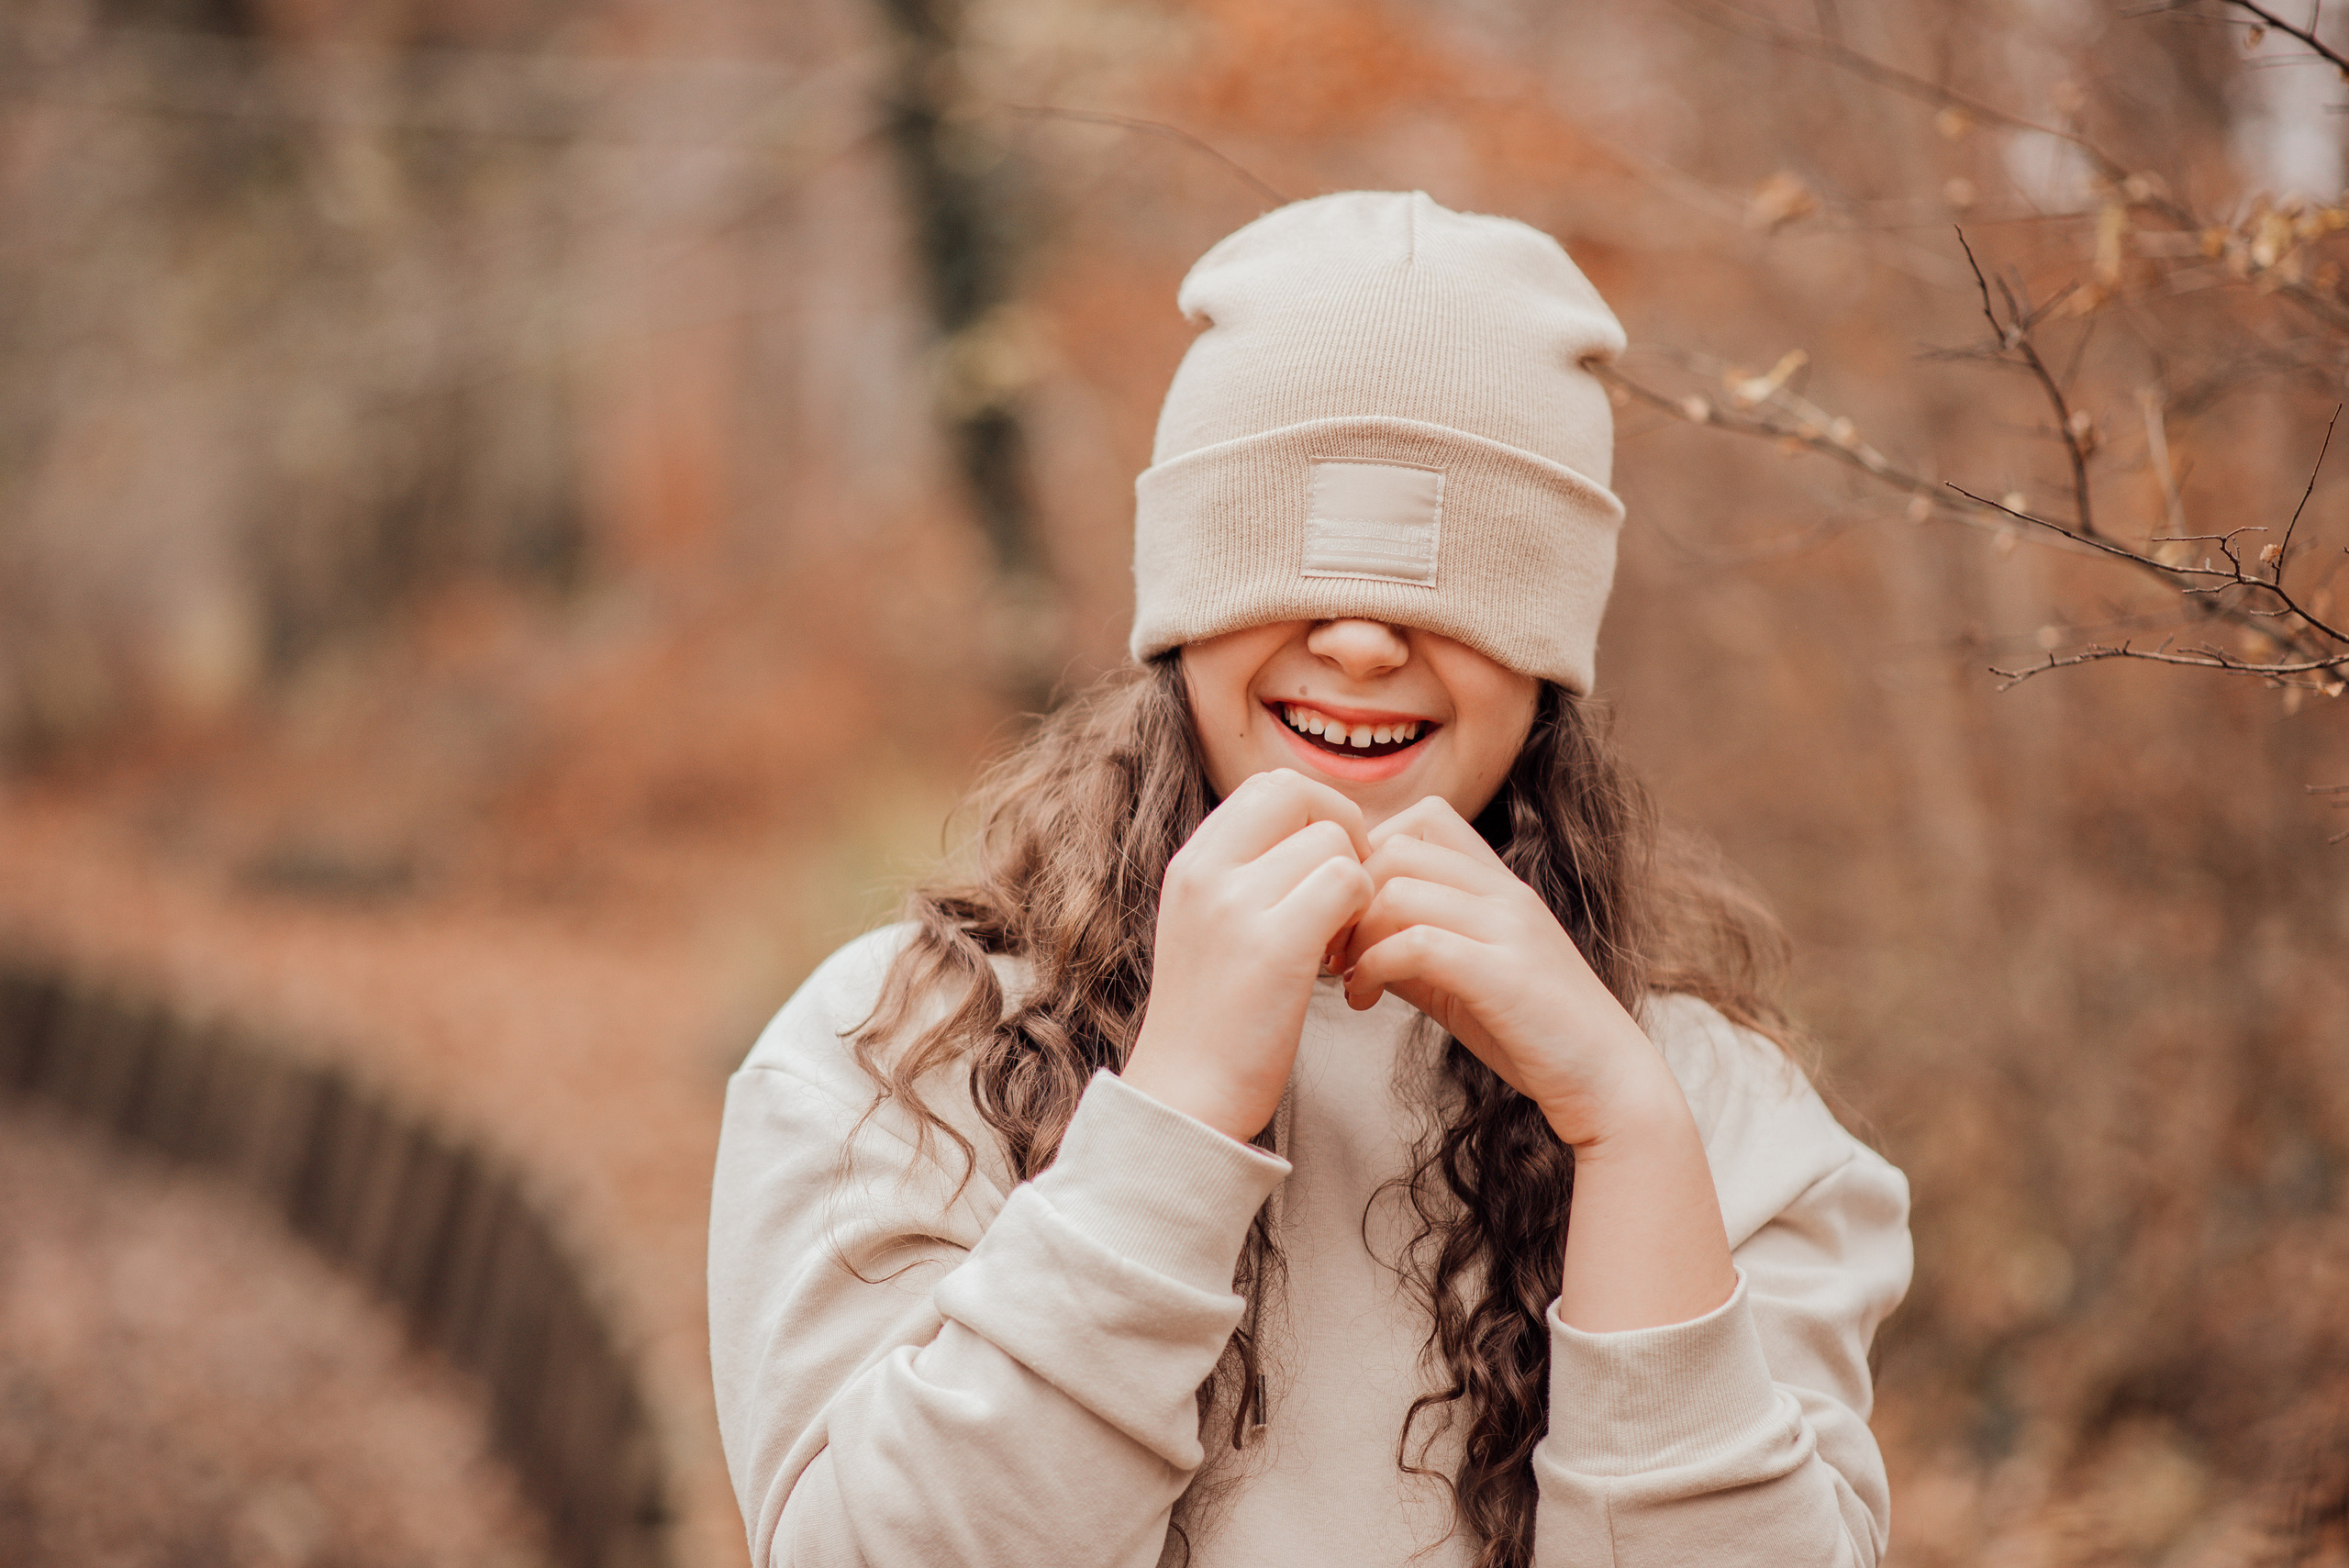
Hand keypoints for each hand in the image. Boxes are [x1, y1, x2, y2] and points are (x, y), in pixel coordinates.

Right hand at [1121, 770, 1374, 1141]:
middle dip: (1343, 830)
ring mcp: (1237, 906)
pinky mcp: (1276, 946)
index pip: (1267, 786)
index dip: (1315, 810)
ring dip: (1357, 884)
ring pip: (1334, 841)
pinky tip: (1343, 959)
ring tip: (1339, 940)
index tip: (1328, 864)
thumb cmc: (1210, 1019)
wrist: (1186, 1097)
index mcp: (1190, 863)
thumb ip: (1242, 875)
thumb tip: (1311, 832)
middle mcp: (1206, 872)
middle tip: (1348, 892)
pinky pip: (1349, 884)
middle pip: (1301, 794)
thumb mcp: (1205, 925)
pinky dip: (1363, 915)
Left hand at [1337, 796, 1678, 1149]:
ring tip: (1346, 975)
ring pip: (1399, 891)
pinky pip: (1417, 944)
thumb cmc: (1531, 1031)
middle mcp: (1506, 893)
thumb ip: (1412, 946)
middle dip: (1349, 893)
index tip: (1349, 909)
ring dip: (1354, 934)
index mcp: (1500, 885)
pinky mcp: (1504, 975)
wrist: (1605, 1081)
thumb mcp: (1462, 975)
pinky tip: (1365, 997)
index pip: (1425, 817)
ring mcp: (1509, 930)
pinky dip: (1373, 967)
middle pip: (1398, 847)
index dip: (1370, 853)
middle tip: (1333, 945)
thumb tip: (1347, 938)